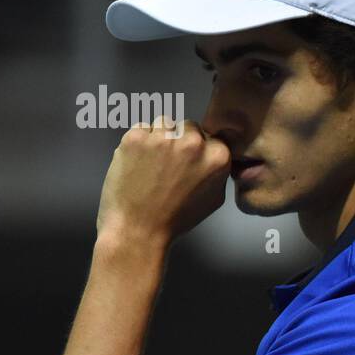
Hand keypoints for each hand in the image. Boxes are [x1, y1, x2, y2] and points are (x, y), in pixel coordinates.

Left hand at [96, 118, 230, 245]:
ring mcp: (163, 138)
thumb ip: (219, 172)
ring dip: (160, 138)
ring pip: (164, 124)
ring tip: (152, 163)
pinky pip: (141, 129)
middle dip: (180, 141)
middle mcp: (192, 142)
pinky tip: (138, 163)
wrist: (138, 230)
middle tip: (169, 164)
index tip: (189, 161)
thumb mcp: (214, 199)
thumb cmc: (175, 219)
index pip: (211, 137)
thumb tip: (216, 156)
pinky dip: (138, 143)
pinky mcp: (136, 137)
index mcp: (216, 156)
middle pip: (188, 127)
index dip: (199, 149)